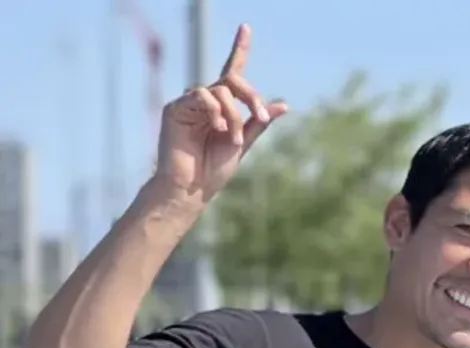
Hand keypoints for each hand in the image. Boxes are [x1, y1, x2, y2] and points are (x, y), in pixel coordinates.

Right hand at [153, 24, 287, 202]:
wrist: (192, 188)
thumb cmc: (215, 169)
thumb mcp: (244, 143)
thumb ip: (259, 122)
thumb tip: (284, 105)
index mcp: (224, 107)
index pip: (232, 72)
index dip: (239, 48)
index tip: (246, 27)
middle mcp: (206, 101)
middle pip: (231, 79)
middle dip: (250, 96)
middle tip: (259, 118)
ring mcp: (190, 103)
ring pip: (220, 91)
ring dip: (233, 114)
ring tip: (232, 138)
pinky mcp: (176, 108)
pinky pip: (201, 96)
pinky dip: (216, 111)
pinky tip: (218, 128)